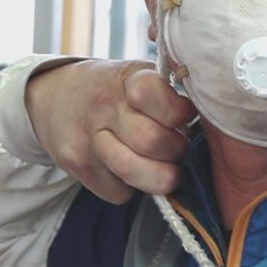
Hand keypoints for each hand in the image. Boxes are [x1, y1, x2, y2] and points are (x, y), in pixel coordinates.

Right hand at [25, 60, 197, 203]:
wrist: (53, 97)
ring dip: (158, 177)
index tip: (183, 117)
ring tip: (162, 166)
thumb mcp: (140, 74)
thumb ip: (170, 91)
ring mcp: (86, 137)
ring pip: (133, 171)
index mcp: (129, 78)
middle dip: (175, 151)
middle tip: (177, 148)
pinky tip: (131, 170)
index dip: (179, 113)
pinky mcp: (76, 165)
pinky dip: (132, 188)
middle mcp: (104, 106)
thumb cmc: (114, 89)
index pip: (156, 94)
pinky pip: (118, 192)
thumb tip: (213, 113)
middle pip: (151, 141)